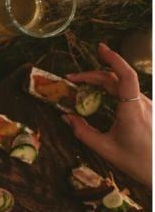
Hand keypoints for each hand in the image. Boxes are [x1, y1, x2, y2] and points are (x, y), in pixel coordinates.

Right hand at [63, 42, 151, 186]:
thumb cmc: (137, 163)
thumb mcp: (105, 149)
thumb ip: (83, 132)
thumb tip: (66, 117)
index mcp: (132, 111)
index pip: (125, 77)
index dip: (114, 59)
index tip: (100, 48)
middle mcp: (143, 104)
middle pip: (117, 79)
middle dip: (93, 75)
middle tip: (71, 79)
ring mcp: (148, 106)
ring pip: (123, 85)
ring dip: (102, 81)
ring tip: (82, 86)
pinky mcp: (148, 110)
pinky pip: (128, 94)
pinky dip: (111, 90)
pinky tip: (99, 96)